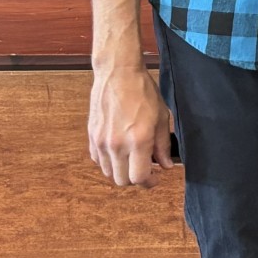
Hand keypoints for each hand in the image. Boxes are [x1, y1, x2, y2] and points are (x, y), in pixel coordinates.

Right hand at [88, 59, 174, 187]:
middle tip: (146, 169)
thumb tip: (166, 165)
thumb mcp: (161, 117)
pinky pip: (98, 160)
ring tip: (132, 158)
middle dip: (136, 179)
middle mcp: (116, 145)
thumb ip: (162, 145)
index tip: (156, 178)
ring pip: (109, 173)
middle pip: (122, 181)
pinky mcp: (91, 137)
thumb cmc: (143, 93)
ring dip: (121, 171)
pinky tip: (119, 150)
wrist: (117, 75)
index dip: (150, 182)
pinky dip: (109, 161)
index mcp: (138, 141)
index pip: (139, 178)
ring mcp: (101, 142)